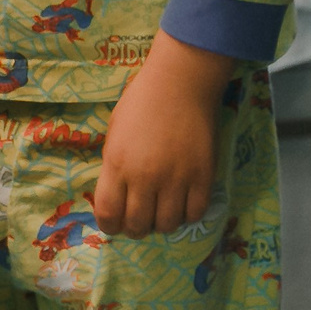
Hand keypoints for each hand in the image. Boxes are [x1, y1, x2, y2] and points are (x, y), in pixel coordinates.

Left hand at [94, 33, 236, 237]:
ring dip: (162, 223)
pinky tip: (184, 202)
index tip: (115, 224)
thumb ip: (113, 165)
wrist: (180, 81)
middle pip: (137, 226)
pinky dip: (188, 214)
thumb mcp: (115, 131)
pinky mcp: (203, 176)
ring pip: (167, 225)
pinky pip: (195, 214)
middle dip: (136, 228)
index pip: (108, 215)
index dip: (110, 226)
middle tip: (141, 219)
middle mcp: (144, 177)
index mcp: (117, 164)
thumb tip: (116, 195)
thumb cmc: (142, 100)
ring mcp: (176, 179)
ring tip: (163, 210)